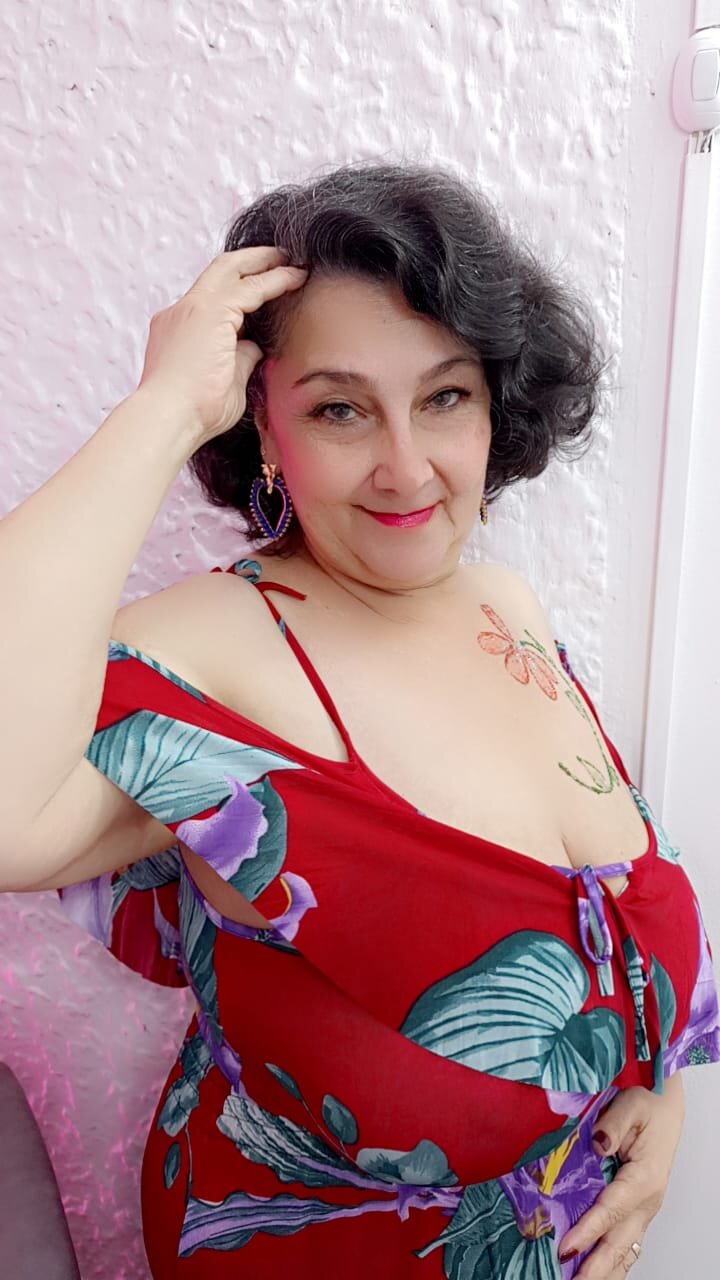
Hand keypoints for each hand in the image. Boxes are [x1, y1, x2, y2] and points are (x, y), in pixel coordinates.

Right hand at [136, 246, 307, 445]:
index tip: (264, 289)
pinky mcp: (210, 312)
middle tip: (282, 256)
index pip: (211, 299)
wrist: (168, 420)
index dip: (240, 290)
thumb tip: (255, 346)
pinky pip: (251, 287)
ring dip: (266, 262)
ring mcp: (192, 309)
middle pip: (218, 271)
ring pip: (232, 270)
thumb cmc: (193, 415)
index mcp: (178, 330)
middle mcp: (181, 312)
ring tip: (293, 260)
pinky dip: (275, 280)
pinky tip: (296, 277)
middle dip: (252, 261)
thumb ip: (239, 359)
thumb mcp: (224, 382)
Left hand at [558, 1074, 684, 1276]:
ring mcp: (644, 1208)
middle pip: (618, 1240)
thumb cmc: (648, 1104)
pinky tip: (599, 1273)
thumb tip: (598, 1143)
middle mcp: (646, 1199)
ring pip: (625, 1248)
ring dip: (605, 1270)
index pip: (610, 1209)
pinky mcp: (639, 1208)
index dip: (587, 1231)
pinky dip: (614, 1262)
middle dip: (595, 1267)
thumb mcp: (630, 1105)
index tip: (566, 1248)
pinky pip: (627, 1242)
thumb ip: (613, 1123)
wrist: (666, 1107)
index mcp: (643, 1177)